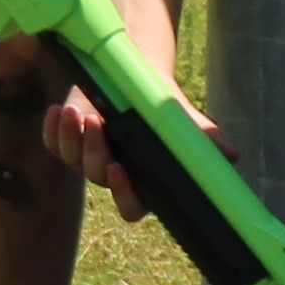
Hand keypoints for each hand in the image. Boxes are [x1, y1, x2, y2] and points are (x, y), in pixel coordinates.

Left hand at [43, 84, 239, 222]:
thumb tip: (232, 154)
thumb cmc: (165, 106)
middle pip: (97, 175)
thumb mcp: (185, 121)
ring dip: (70, 138)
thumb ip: (205, 141)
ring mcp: (86, 157)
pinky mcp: (66, 139)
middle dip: (94, 150)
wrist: (138, 77)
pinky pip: (52, 143)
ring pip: (71, 160)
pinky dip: (52, 129)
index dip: (123, 194)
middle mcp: (112, 174)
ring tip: (75, 111)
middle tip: (96, 122)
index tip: (120, 168)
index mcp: (142, 181)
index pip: (131, 206)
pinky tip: (58, 111)